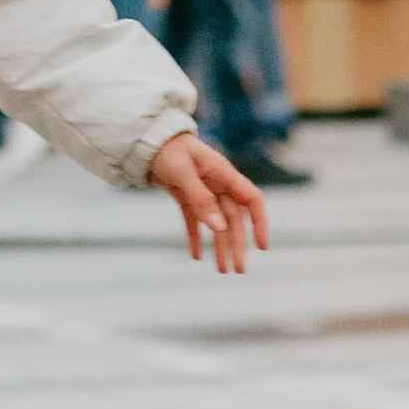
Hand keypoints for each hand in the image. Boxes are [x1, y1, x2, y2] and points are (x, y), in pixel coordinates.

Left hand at [149, 131, 267, 274]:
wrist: (146, 138)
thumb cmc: (167, 148)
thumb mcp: (182, 172)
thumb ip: (201, 199)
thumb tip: (220, 227)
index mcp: (223, 174)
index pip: (251, 200)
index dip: (260, 222)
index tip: (262, 246)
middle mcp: (217, 184)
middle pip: (233, 219)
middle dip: (237, 245)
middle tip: (237, 270)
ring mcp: (202, 191)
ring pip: (216, 223)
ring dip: (220, 246)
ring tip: (222, 270)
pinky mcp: (186, 196)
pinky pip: (195, 221)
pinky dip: (196, 237)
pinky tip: (197, 256)